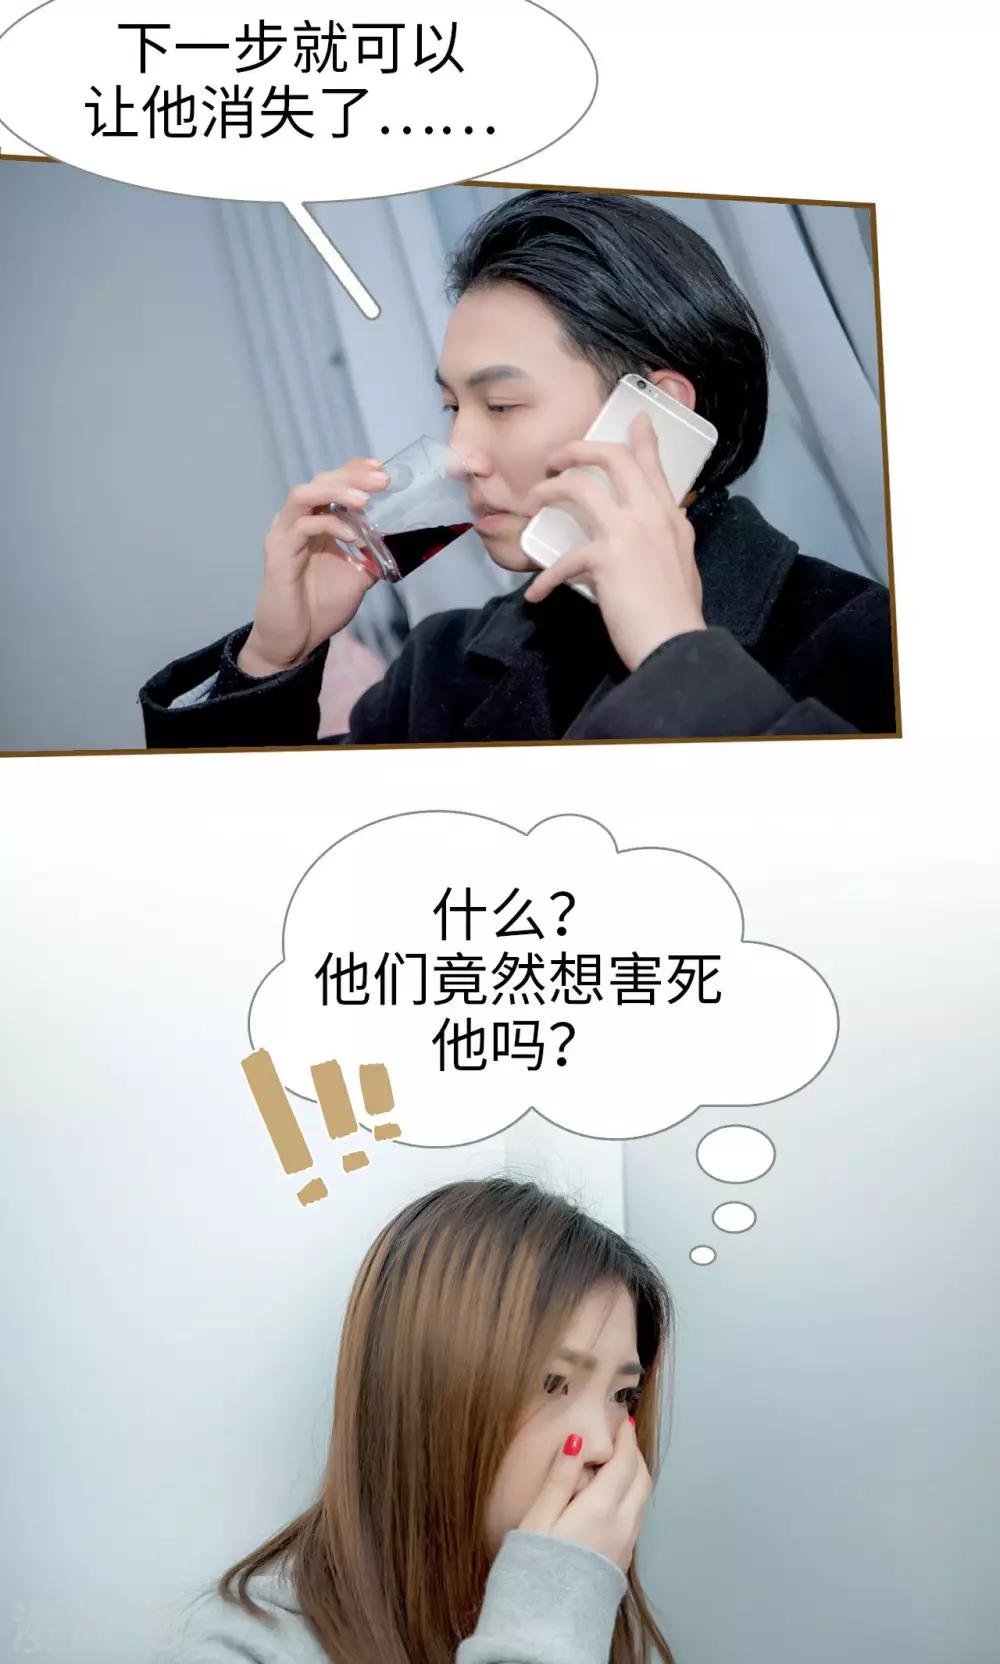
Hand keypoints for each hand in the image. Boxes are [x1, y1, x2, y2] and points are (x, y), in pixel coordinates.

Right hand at [238, 458, 388, 677]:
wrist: (295, 641)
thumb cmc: (320, 607)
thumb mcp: (358, 577)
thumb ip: (373, 555)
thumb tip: (402, 542)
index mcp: (315, 522)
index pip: (331, 483)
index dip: (353, 470)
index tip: (381, 468)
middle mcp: (297, 521)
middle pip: (320, 481)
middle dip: (351, 477)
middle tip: (381, 480)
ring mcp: (284, 534)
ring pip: (304, 495)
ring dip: (336, 492)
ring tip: (364, 500)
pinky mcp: (278, 553)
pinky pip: (302, 527)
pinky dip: (330, 526)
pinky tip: (353, 536)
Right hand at [516, 1419, 652, 1573]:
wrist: (546, 1625)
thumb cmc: (534, 1567)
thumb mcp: (539, 1518)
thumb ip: (560, 1478)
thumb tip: (578, 1440)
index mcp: (600, 1510)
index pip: (624, 1464)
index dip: (625, 1440)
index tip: (623, 1421)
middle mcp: (621, 1526)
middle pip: (641, 1480)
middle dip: (635, 1454)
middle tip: (623, 1438)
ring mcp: (625, 1547)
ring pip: (642, 1501)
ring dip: (636, 1476)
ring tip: (619, 1463)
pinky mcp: (621, 1563)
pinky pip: (635, 1519)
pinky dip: (631, 1498)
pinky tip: (612, 1498)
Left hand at [521, 413, 706, 671]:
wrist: (675, 645)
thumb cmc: (675, 614)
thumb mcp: (681, 565)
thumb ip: (663, 542)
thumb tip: (643, 541)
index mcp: (670, 518)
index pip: (654, 467)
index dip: (643, 439)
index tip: (635, 419)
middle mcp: (652, 516)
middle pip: (613, 459)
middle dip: (578, 450)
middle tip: (556, 460)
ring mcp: (629, 533)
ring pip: (578, 488)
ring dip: (548, 492)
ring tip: (532, 504)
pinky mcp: (606, 558)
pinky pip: (563, 559)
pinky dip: (545, 579)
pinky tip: (536, 595)